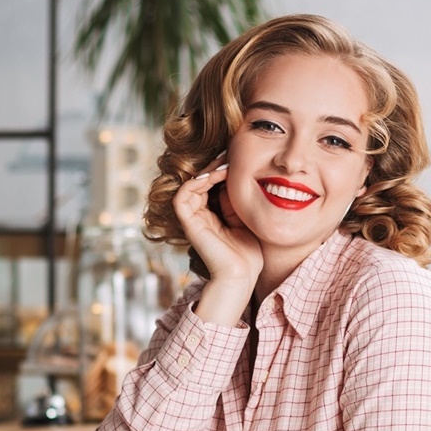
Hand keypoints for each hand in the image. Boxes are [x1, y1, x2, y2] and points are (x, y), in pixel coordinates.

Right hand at [173, 155, 261, 286]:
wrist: (242, 275)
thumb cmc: (247, 253)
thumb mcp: (244, 219)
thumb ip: (233, 201)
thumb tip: (228, 179)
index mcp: (213, 216)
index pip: (210, 185)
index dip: (220, 170)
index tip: (235, 159)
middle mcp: (200, 216)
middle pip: (199, 182)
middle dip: (213, 167)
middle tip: (229, 155)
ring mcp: (193, 220)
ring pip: (190, 185)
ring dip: (206, 172)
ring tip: (224, 165)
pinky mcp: (189, 224)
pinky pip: (183, 196)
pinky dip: (196, 183)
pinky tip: (215, 176)